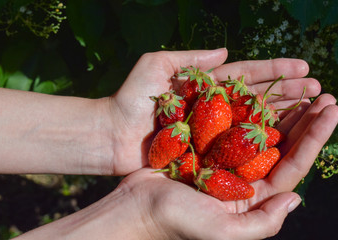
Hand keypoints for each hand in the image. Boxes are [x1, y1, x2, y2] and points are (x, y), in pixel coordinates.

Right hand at [107, 93, 336, 238]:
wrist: (138, 205)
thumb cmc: (178, 220)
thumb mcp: (223, 231)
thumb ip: (264, 222)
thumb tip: (297, 198)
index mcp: (253, 198)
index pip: (292, 166)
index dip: (314, 139)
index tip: (332, 112)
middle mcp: (244, 178)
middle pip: (282, 146)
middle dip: (305, 121)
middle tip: (325, 95)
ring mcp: (226, 161)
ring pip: (261, 132)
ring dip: (282, 112)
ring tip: (302, 90)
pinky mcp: (207, 147)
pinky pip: (233, 125)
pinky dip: (248, 109)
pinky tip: (259, 94)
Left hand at [109, 48, 322, 174]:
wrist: (111, 134)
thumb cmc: (130, 98)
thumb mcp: (156, 64)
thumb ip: (190, 58)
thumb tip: (225, 53)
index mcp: (204, 86)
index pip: (245, 75)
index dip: (274, 71)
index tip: (303, 66)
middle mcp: (212, 108)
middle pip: (255, 98)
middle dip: (287, 93)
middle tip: (318, 89)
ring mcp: (210, 131)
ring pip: (252, 122)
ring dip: (281, 117)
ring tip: (310, 110)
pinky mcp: (204, 152)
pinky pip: (235, 148)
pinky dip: (258, 144)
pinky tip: (282, 141)